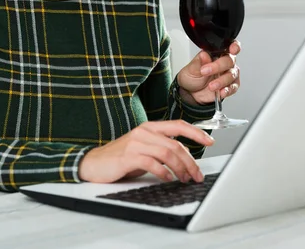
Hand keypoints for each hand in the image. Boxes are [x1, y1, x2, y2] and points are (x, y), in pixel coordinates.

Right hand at [78, 120, 214, 183]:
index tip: (210, 141)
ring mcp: (136, 143)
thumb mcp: (144, 149)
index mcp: (149, 128)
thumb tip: (186, 159)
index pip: (178, 125)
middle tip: (197, 175)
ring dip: (180, 169)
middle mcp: (144, 132)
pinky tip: (167, 179)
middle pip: (175, 145)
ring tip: (184, 179)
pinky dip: (164, 173)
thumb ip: (162, 149)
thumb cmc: (120, 158)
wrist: (94, 163)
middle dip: (190, 162)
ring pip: (168, 154)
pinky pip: (153, 164)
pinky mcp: (129, 156)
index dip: (196, 133)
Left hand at [176, 41, 241, 105]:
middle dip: (218, 66)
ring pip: (232, 74)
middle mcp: (224, 63)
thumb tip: (204, 55)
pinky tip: (221, 92)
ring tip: (211, 86)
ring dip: (222, 81)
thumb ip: (198, 62)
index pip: (228, 47)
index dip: (234, 46)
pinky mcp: (229, 86)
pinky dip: (228, 90)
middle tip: (205, 71)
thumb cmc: (191, 77)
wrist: (190, 93)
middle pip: (230, 61)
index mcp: (215, 54)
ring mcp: (227, 75)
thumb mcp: (191, 69)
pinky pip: (233, 87)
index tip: (232, 50)